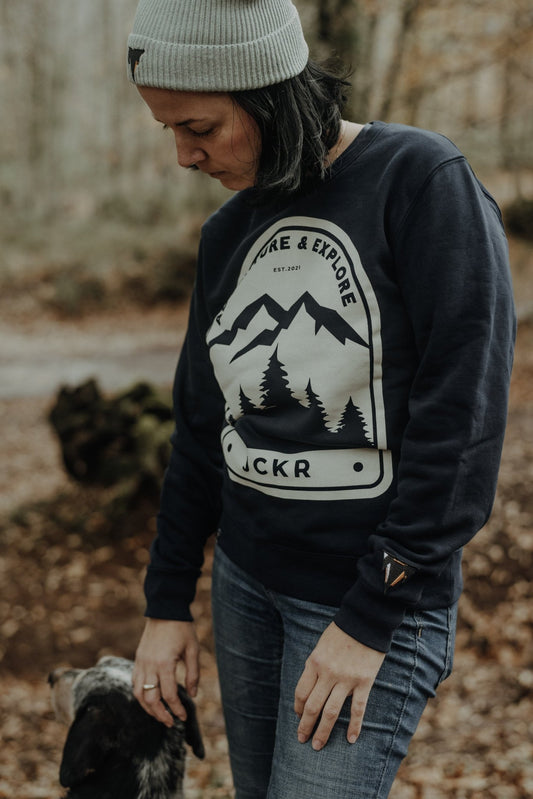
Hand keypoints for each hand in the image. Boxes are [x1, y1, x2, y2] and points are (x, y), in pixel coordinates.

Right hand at [132, 618, 199, 726]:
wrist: (165, 610)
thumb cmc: (181, 629)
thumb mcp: (193, 649)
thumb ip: (192, 674)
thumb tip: (193, 695)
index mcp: (165, 664)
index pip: (169, 695)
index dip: (176, 709)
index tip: (183, 716)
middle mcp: (150, 665)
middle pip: (151, 699)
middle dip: (160, 714)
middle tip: (170, 723)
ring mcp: (141, 663)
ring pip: (139, 694)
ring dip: (148, 708)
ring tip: (159, 716)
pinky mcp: (138, 659)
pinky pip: (135, 683)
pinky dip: (141, 695)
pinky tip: (150, 699)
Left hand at [294, 622, 384, 750]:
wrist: (365, 620)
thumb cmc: (342, 631)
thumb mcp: (321, 645)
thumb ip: (315, 665)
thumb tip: (310, 687)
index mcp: (314, 662)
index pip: (301, 692)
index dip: (298, 708)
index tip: (298, 717)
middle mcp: (327, 673)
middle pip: (313, 706)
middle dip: (306, 725)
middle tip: (302, 739)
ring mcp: (346, 679)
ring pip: (331, 712)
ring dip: (323, 731)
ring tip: (317, 745)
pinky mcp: (364, 682)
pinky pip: (357, 708)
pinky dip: (354, 726)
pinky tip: (350, 739)